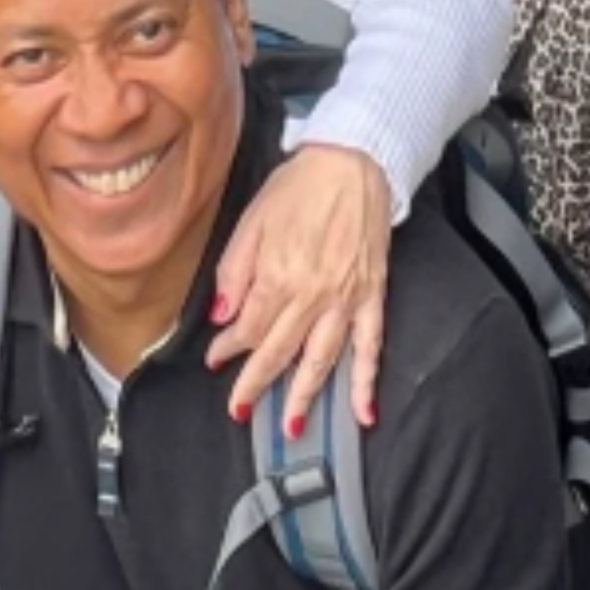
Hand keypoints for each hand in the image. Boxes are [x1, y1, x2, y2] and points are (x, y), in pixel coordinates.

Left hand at [207, 144, 392, 432]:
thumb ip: (234, 270)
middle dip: (256, 383)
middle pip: (279, 351)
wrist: (354, 161)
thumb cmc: (300, 186)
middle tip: (240, 408)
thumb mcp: (252, 219)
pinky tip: (363, 414)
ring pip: (321, 359)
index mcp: (278, 275)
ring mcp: (346, 299)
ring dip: (304, 396)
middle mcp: (312, 295)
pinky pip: (372, 347)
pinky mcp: (373, 296)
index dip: (230, 347)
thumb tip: (221, 315)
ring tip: (291, 428)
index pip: (249, 327)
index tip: (216, 358)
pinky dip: (366, 383)